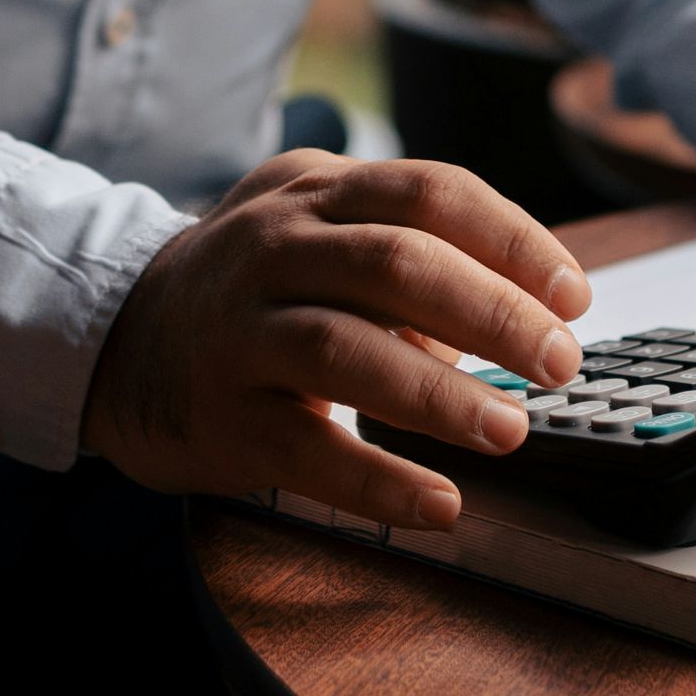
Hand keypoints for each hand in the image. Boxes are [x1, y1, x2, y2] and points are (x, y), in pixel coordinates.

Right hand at [81, 150, 591, 529]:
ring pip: (348, 349)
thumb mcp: (332, 235)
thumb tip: (534, 316)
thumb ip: (423, 258)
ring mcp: (239, 328)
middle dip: (495, 314)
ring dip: (443, 395)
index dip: (514, 242)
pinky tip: (441, 504)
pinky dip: (379, 480)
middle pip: (398, 264)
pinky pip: (305, 449)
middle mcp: (273, 247)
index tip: (575, 296)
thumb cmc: (269, 287)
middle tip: (561, 362)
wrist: (120, 337)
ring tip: (512, 430)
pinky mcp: (219, 413)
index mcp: (321, 191)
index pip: (433, 193)